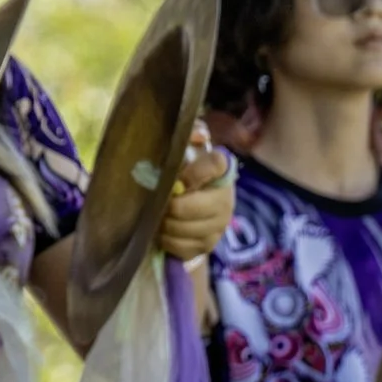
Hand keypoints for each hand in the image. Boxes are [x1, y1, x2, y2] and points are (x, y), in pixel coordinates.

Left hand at [156, 120, 234, 260]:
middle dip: (167, 205)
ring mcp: (219, 226)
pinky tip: (163, 229)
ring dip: (163, 223)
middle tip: (155, 201)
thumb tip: (197, 136)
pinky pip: (179, 246)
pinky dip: (165, 239)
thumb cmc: (184, 172)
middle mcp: (226, 199)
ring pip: (180, 228)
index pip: (215, 164)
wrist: (195, 206)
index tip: (177, 178)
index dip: (193, 172)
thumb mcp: (186, 150)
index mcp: (222, 171)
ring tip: (157, 214)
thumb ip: (189, 137)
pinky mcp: (208, 246)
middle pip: (189, 207)